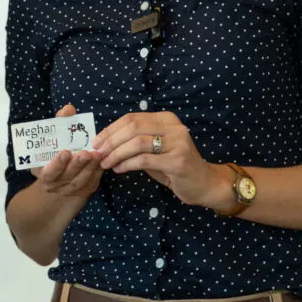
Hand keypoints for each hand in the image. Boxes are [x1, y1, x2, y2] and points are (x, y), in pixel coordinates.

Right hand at [30, 104, 103, 198]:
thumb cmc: (54, 150)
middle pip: (67, 176)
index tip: (65, 152)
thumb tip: (68, 109)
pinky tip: (102, 160)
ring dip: (89, 168)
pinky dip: (97, 171)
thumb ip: (60, 122)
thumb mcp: (51, 137)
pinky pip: (92, 182)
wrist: (58, 174)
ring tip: (97, 155)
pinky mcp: (84, 190)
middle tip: (86, 153)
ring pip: (81, 181)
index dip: (57, 164)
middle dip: (77, 165)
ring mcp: (69, 190)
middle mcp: (55, 184)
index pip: (48, 172)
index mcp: (42, 172)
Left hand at [93, 111, 228, 207]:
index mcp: (166, 119)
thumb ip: (135, 142)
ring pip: (137, 143)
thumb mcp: (155, 149)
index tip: (96, 140)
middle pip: (133, 127)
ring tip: (106, 163)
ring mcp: (178, 143)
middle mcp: (174, 127)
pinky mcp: (177, 161)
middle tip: (98, 153)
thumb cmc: (175, 166)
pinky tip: (119, 169)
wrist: (204, 184)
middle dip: (111, 140)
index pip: (132, 118)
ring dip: (117, 153)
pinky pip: (144, 160)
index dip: (111, 129)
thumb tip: (105, 142)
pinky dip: (127, 164)